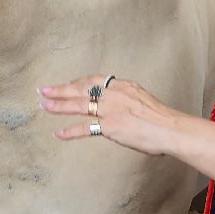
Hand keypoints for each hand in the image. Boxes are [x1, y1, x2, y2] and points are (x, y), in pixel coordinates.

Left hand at [38, 74, 178, 155]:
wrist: (171, 129)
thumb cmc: (161, 119)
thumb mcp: (143, 100)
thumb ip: (128, 100)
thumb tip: (120, 106)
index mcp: (123, 86)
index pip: (94, 80)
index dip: (77, 82)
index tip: (66, 85)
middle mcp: (114, 94)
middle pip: (81, 88)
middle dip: (61, 89)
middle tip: (44, 89)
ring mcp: (111, 109)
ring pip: (79, 104)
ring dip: (59, 105)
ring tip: (44, 105)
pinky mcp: (110, 125)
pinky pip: (84, 127)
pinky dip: (70, 131)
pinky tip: (58, 133)